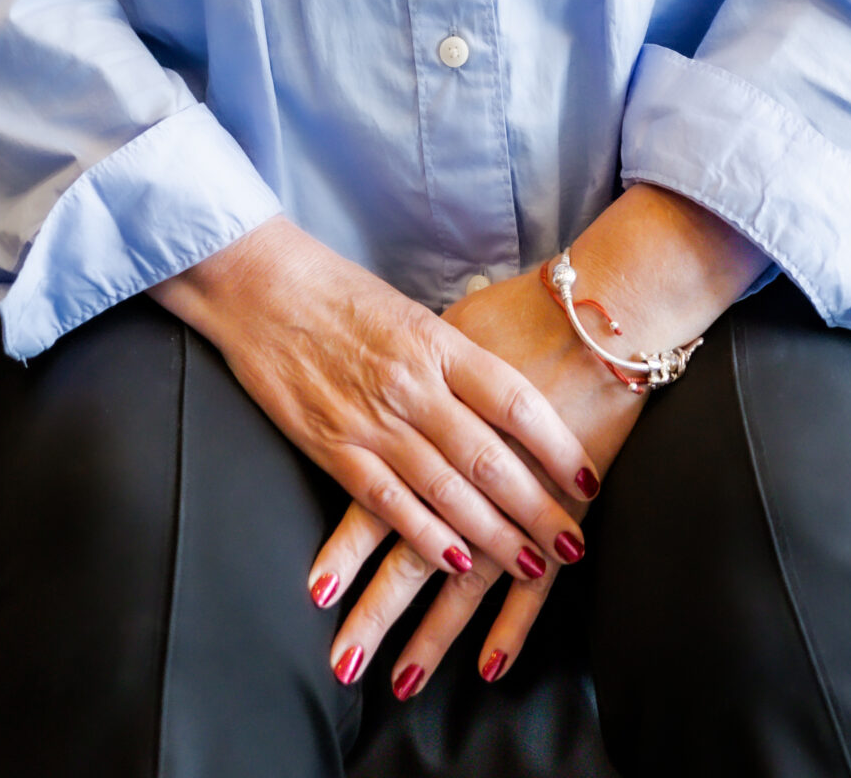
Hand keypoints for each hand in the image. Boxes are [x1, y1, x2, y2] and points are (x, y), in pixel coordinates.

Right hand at [151, 216, 596, 597]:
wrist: (261, 284)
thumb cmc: (339, 294)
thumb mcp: (411, 312)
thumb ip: (453, 358)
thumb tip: (505, 398)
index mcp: (439, 342)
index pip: (514, 400)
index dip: (556, 445)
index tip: (589, 479)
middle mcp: (413, 384)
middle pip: (489, 457)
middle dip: (537, 508)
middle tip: (573, 545)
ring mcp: (372, 418)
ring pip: (446, 489)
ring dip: (492, 535)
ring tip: (531, 566)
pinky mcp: (332, 445)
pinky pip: (386, 502)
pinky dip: (422, 535)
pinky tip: (454, 562)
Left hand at [308, 185, 768, 699]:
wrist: (600, 306)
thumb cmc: (523, 312)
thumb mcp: (449, 332)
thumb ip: (417, 375)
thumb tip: (385, 384)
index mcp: (428, 416)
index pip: (379, 492)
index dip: (350, 545)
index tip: (319, 592)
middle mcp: (466, 462)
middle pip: (413, 546)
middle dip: (378, 608)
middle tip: (345, 662)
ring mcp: (516, 492)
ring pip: (464, 573)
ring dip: (432, 631)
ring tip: (401, 680)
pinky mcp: (560, 507)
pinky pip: (535, 576)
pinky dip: (512, 624)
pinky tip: (488, 664)